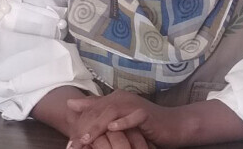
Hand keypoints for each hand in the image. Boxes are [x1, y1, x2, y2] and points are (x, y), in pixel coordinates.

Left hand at [66, 90, 180, 147]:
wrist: (172, 125)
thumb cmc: (144, 125)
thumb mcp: (119, 121)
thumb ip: (98, 113)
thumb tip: (71, 105)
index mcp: (114, 99)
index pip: (91, 109)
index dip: (78, 124)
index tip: (69, 142)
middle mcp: (122, 98)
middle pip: (98, 110)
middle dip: (84, 127)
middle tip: (74, 143)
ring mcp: (134, 104)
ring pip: (111, 112)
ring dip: (97, 126)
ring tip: (86, 139)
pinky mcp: (146, 113)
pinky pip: (133, 116)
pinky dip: (122, 122)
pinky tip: (112, 128)